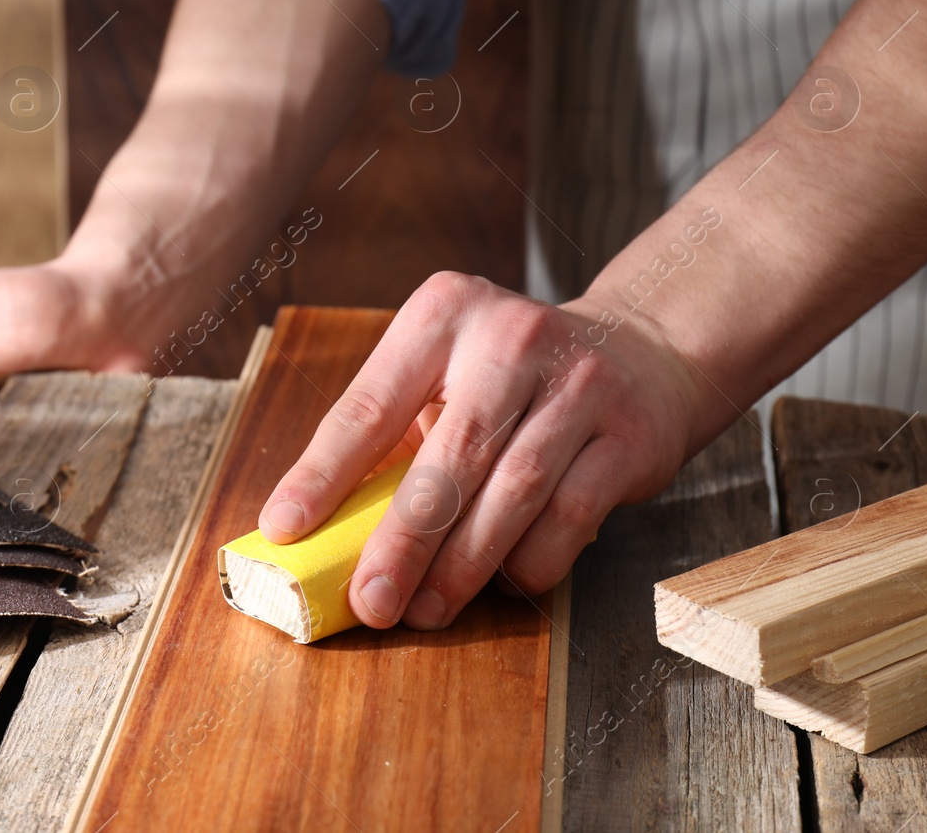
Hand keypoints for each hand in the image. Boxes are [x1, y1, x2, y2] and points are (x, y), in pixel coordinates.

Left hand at [257, 271, 702, 629]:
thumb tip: (322, 533)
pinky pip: (570, 515)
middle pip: (448, 456)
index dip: (323, 473)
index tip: (287, 528)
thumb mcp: (445, 376)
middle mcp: (510, 340)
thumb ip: (394, 439)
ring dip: (463, 566)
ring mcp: (579, 384)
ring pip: (512, 492)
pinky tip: (501, 584)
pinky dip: (529, 561)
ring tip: (425, 609)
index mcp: (442, 315)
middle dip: (403, 541)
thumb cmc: (510, 379)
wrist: (640, 352)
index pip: (369, 404)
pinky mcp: (628, 434)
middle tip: (370, 601)